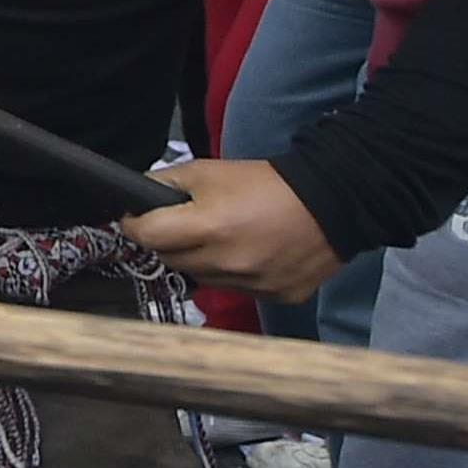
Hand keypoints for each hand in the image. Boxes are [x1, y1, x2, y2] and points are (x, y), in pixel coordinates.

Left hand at [118, 158, 339, 300]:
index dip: (136, 224)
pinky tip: (250, 253)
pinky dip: (234, 273)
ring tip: (223, 237)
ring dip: (202, 260)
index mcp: (208, 227)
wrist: (333, 201)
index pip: (147, 236)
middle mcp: (226, 262)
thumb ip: (165, 182)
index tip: (137, 219)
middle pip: (171, 259)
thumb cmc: (267, 183)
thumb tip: (134, 195)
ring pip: (202, 277)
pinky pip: (236, 289)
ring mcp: (252, 284)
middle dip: (170, 241)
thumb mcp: (209, 171)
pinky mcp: (274, 296)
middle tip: (187, 224)